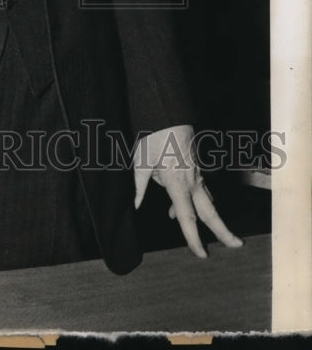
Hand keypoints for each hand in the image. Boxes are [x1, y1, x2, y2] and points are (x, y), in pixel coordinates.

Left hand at [133, 124, 243, 257]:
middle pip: (210, 212)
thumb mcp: (140, 163)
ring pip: (208, 201)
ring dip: (211, 217)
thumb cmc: (153, 138)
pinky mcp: (198, 167)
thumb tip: (133, 207)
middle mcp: (192, 182)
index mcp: (177, 184)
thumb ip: (138, 187)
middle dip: (224, 231)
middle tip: (237, 246)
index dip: (194, 239)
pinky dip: (196, 201)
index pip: (186, 218)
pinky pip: (201, 189)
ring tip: (215, 233)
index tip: (202, 255)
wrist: (169, 116)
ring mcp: (198, 174)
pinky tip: (175, 206)